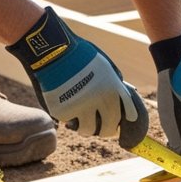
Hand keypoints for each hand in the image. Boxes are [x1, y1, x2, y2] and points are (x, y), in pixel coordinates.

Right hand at [6, 7, 148, 143]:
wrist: (53, 50)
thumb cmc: (79, 55)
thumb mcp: (104, 65)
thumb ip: (114, 82)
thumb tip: (123, 96)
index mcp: (113, 88)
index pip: (127, 112)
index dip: (123, 119)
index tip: (118, 124)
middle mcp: (101, 100)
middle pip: (108, 127)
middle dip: (106, 130)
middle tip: (101, 130)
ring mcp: (82, 107)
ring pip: (88, 130)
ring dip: (87, 129)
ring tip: (83, 124)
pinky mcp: (64, 112)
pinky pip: (69, 122)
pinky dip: (68, 118)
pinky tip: (66, 107)